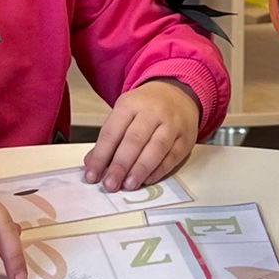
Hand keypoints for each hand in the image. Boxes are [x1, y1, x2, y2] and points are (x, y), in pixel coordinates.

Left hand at [83, 79, 198, 191]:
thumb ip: (109, 138)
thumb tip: (92, 163)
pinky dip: (159, 170)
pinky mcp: (186, 138)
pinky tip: (147, 180)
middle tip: (110, 184)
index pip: (112, 131)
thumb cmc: (146, 107)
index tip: (92, 175)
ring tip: (128, 185)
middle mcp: (153, 112)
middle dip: (120, 165)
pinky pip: (172, 156)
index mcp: (131, 104)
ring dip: (140, 169)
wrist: (177, 93)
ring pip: (156, 148)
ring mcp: (172, 124)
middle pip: (134, 140)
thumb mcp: (123, 113)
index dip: (101, 155)